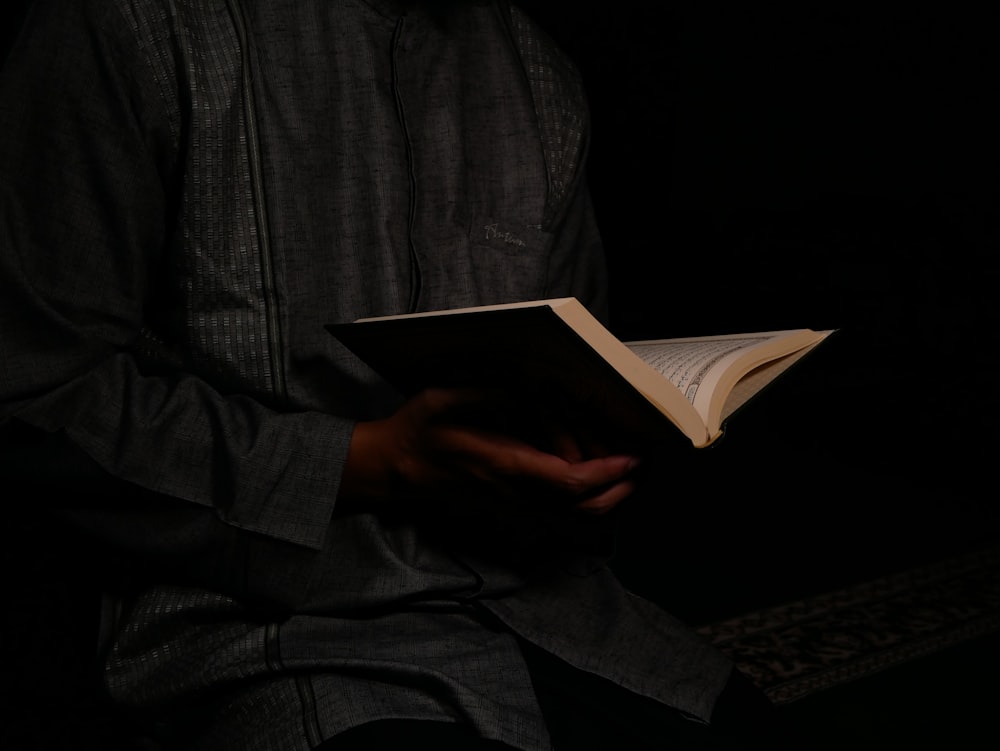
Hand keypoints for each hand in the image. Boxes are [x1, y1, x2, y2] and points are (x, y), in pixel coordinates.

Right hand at [338, 388, 642, 517]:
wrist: (395, 471)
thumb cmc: (418, 431)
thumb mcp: (444, 397)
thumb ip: (489, 391)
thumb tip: (530, 387)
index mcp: (503, 465)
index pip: (569, 481)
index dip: (607, 472)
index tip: (632, 456)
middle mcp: (516, 492)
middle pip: (584, 508)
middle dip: (621, 488)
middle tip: (643, 461)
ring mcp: (516, 503)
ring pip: (576, 515)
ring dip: (609, 495)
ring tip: (628, 467)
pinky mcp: (514, 505)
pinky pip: (562, 511)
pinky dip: (589, 497)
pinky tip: (598, 474)